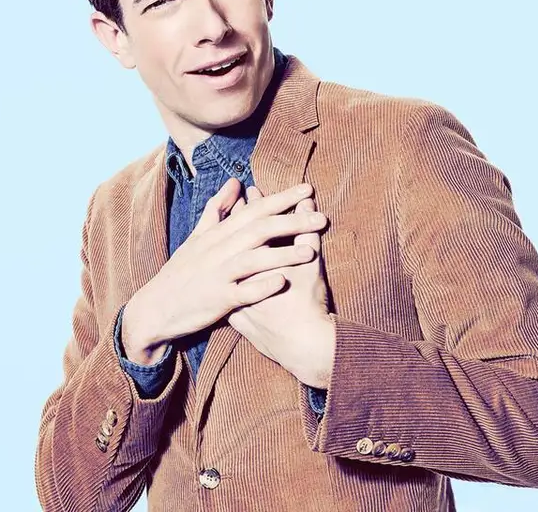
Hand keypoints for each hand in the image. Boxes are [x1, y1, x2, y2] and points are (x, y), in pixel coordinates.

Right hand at [120, 178, 328, 363]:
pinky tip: (282, 282)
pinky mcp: (217, 300)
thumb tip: (235, 181)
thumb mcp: (197, 236)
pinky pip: (242, 293)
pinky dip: (261, 287)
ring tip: (310, 252)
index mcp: (218, 234)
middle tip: (321, 218)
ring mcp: (218, 275)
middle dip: (291, 222)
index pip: (254, 210)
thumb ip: (218, 208)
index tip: (307, 188)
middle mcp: (219, 250)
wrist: (155, 307)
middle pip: (259, 230)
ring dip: (282, 254)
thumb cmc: (182, 271)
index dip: (281, 198)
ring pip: (253, 259)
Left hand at [226, 186, 335, 389]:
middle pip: (234, 244)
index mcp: (255, 259)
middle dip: (236, 224)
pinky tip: (228, 276)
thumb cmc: (308, 303)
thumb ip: (306, 231)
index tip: (251, 190)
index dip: (252, 206)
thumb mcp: (310, 263)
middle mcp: (239, 276)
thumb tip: (306, 204)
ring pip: (227, 271)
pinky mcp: (236, 317)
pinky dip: (230, 283)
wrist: (301, 346)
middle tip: (236, 206)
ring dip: (231, 253)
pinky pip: (228, 295)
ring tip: (232, 240)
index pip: (251, 226)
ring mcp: (234, 296)